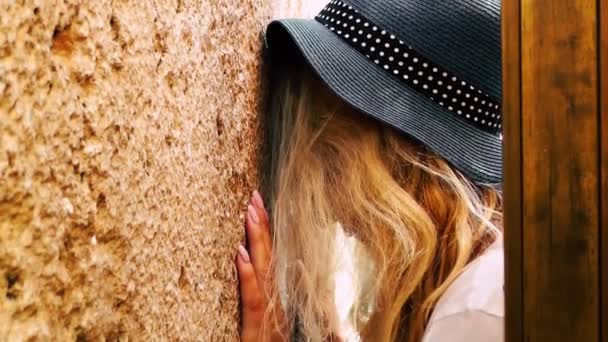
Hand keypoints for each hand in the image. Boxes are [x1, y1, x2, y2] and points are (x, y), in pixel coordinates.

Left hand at [236, 191, 286, 341]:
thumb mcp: (264, 322)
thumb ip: (259, 296)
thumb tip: (249, 261)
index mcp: (274, 298)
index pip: (271, 258)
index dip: (265, 231)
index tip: (258, 205)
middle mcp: (275, 302)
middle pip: (269, 258)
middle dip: (261, 226)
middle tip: (253, 197)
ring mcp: (269, 315)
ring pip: (263, 272)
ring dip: (257, 241)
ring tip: (249, 214)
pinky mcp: (258, 329)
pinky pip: (253, 300)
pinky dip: (249, 277)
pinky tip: (241, 256)